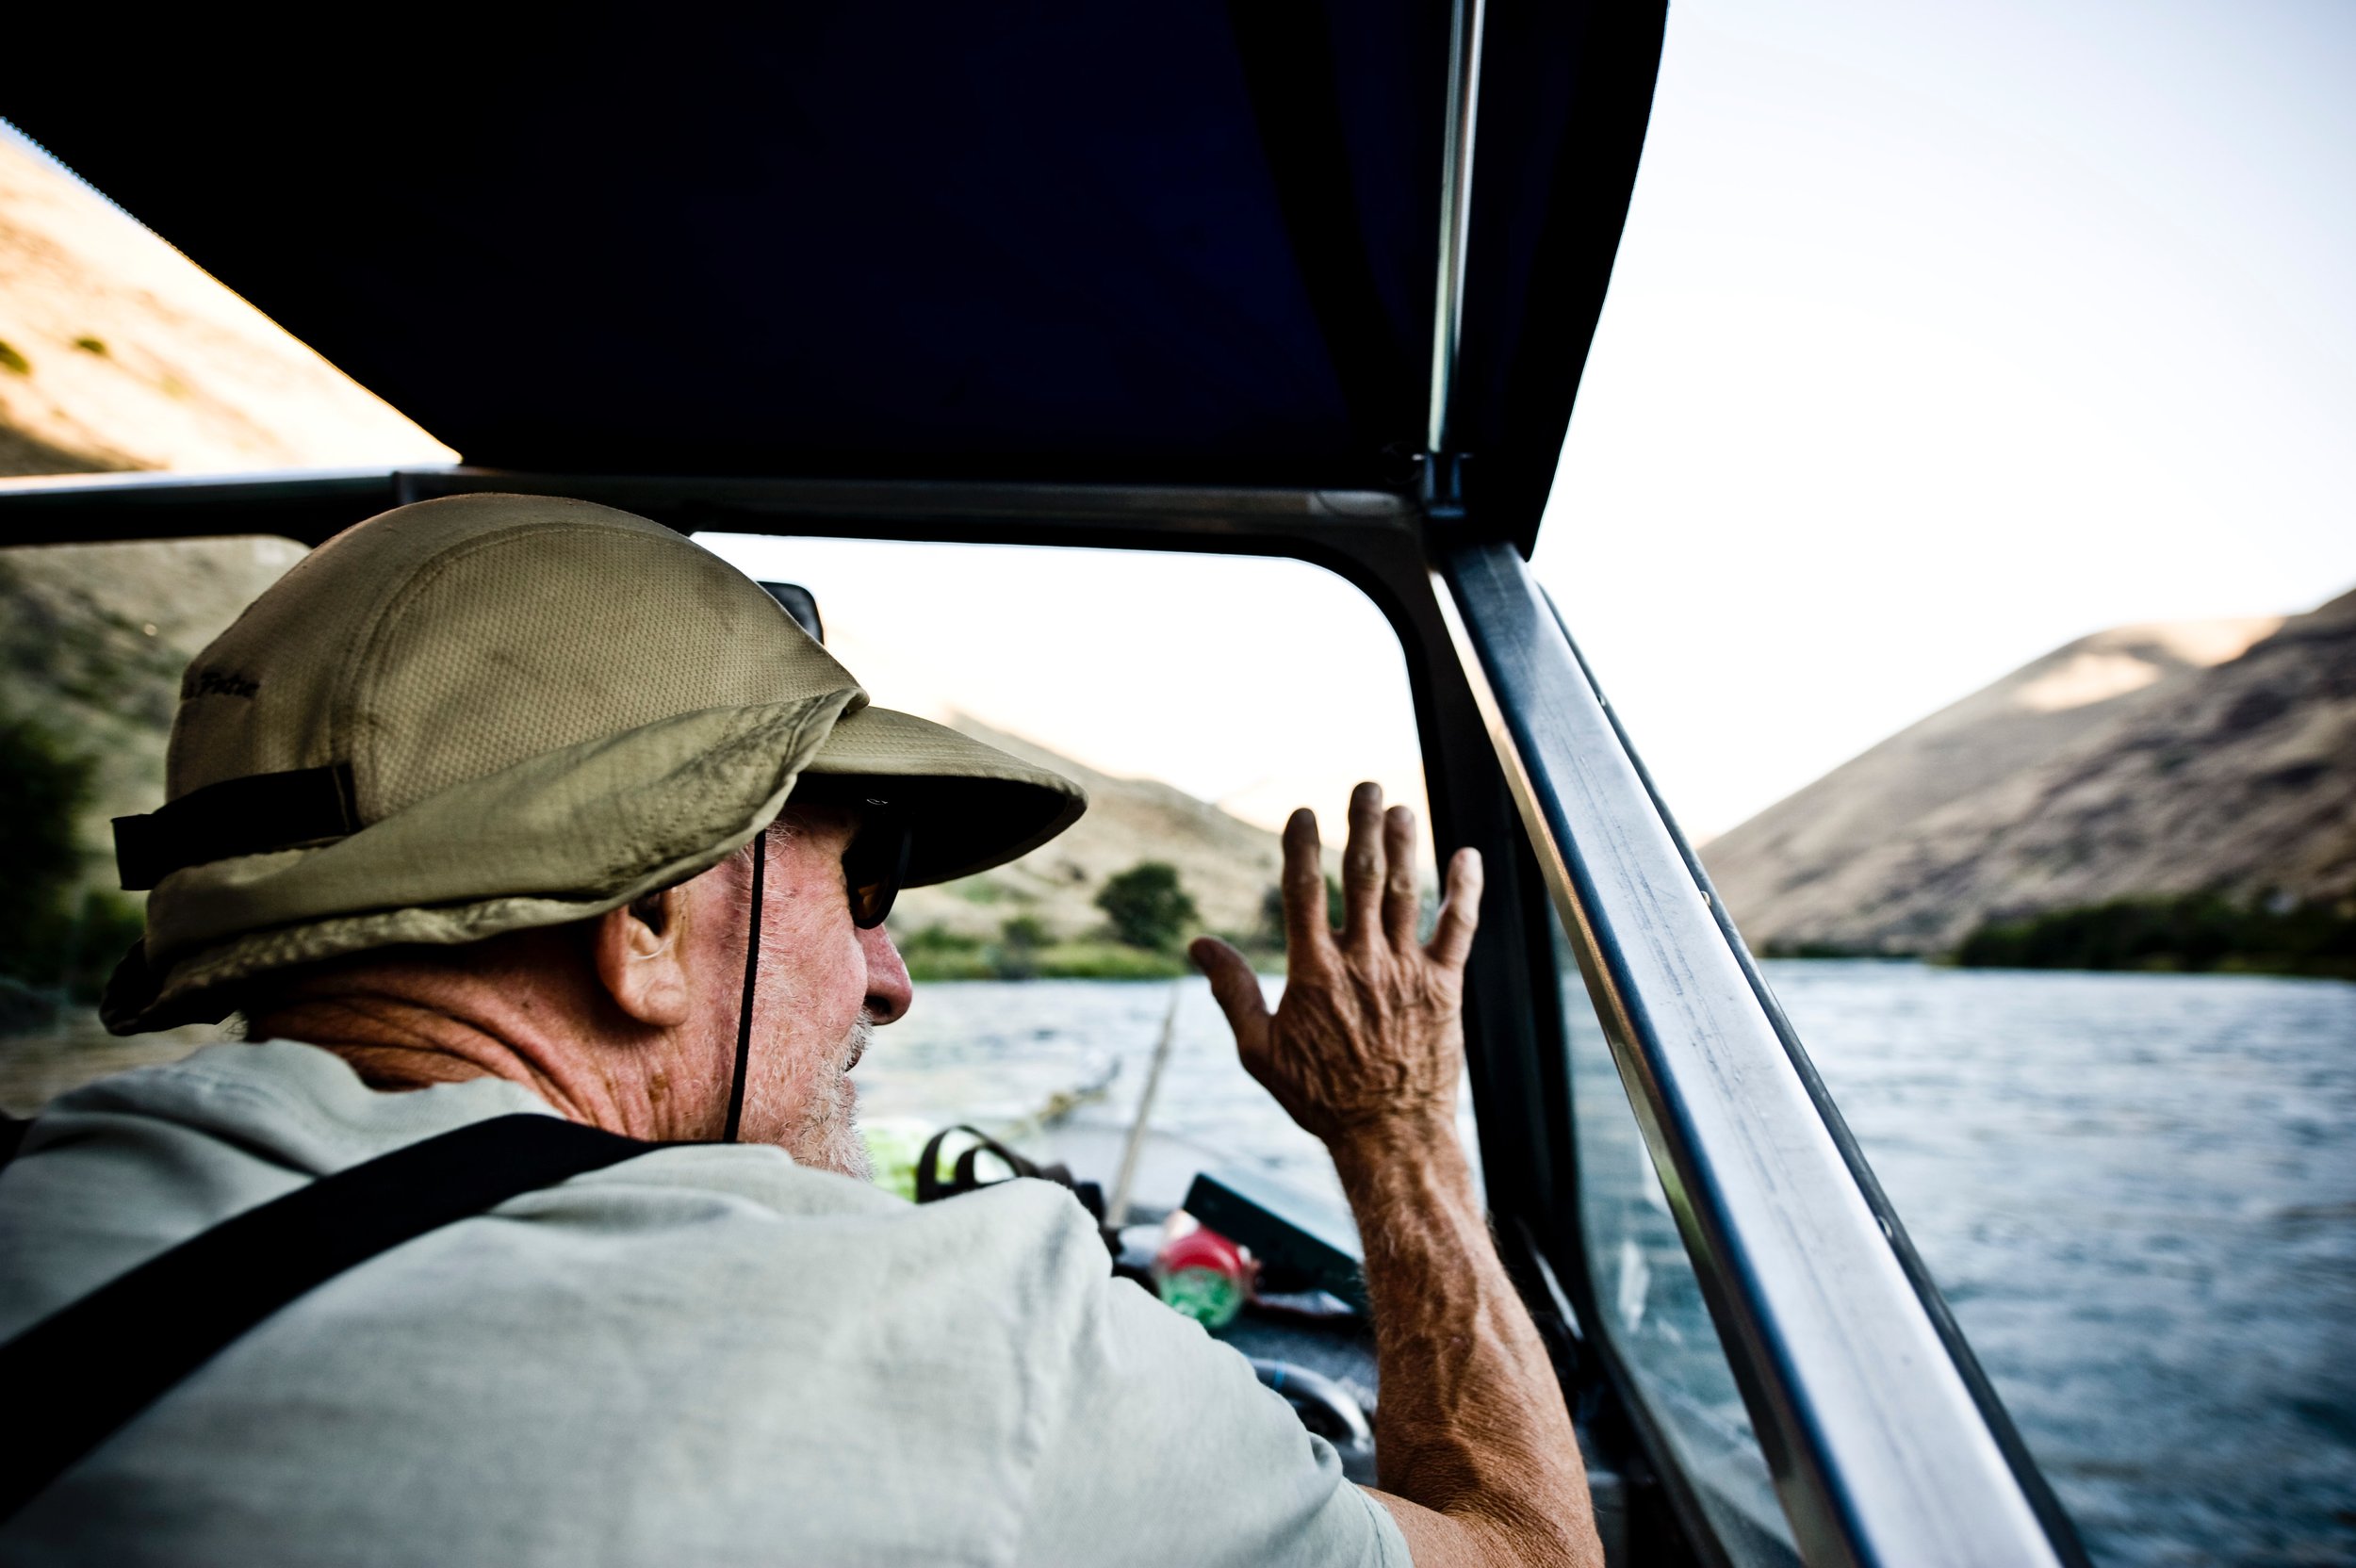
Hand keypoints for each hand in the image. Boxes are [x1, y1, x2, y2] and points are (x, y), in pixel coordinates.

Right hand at [1191, 782, 1481, 1147]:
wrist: (1389, 1135)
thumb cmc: (1320, 1098)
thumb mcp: (1260, 1051)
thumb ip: (1233, 991)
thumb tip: (1199, 944)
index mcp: (1314, 973)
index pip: (1304, 892)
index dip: (1301, 846)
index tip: (1302, 813)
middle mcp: (1362, 962)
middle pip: (1362, 876)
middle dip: (1362, 825)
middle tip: (1365, 786)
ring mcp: (1407, 971)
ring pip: (1407, 892)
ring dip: (1406, 844)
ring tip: (1402, 808)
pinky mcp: (1446, 986)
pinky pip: (1459, 928)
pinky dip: (1464, 889)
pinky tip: (1467, 855)